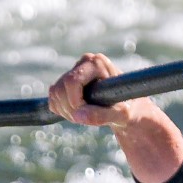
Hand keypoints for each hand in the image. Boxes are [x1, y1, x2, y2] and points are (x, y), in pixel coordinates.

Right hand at [48, 52, 182, 182]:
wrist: (128, 107)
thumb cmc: (128, 109)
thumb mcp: (121, 114)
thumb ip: (102, 116)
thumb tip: (78, 116)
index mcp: (97, 63)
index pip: (72, 82)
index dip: (74, 102)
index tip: (84, 116)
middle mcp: (84, 62)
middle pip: (60, 88)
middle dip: (69, 109)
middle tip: (84, 120)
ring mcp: (74, 71)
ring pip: (55, 94)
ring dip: (65, 111)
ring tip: (84, 118)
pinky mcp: (67, 82)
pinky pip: (53, 99)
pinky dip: (62, 110)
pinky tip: (79, 114)